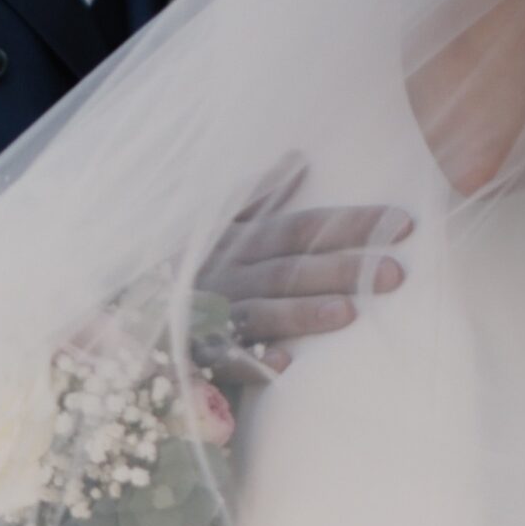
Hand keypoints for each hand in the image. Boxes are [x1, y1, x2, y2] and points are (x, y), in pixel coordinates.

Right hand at [194, 155, 413, 383]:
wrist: (120, 305)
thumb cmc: (181, 262)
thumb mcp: (213, 221)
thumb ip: (255, 194)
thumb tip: (297, 160)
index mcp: (238, 240)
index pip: (302, 227)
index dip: (350, 225)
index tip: (403, 225)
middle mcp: (228, 273)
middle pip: (290, 268)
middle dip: (340, 269)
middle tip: (394, 274)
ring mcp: (210, 314)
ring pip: (263, 311)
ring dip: (303, 313)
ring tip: (348, 313)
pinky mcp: (194, 352)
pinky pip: (223, 358)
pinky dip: (251, 361)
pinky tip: (285, 365)